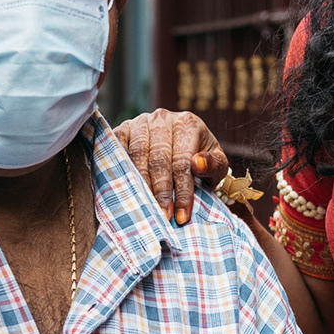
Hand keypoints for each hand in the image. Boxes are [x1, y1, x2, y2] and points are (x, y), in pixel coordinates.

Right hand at [112, 109, 227, 224]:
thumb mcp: (217, 164)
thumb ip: (212, 165)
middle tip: (163, 215)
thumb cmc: (201, 160)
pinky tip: (126, 188)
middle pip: (159, 159)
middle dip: (161, 191)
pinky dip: (119, 168)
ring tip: (146, 207)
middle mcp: (162, 118)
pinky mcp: (122, 128)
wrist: (182, 146)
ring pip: (137, 155)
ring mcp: (140, 122)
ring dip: (141, 184)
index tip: (181, 215)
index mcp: (188, 123)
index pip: (183, 161)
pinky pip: (117, 148)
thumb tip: (196, 164)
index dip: (182, 190)